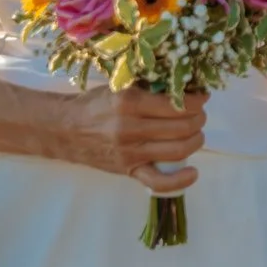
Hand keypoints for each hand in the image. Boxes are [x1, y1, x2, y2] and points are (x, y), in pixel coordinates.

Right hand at [56, 86, 209, 192]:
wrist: (65, 130)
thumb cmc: (95, 104)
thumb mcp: (120, 86)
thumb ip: (149, 86)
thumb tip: (185, 84)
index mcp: (130, 101)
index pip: (176, 103)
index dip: (196, 101)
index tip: (202, 97)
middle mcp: (130, 127)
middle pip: (182, 127)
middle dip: (199, 119)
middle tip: (200, 114)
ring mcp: (129, 152)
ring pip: (177, 150)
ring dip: (196, 141)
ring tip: (196, 133)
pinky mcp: (128, 171)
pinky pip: (158, 182)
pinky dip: (180, 180)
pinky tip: (193, 172)